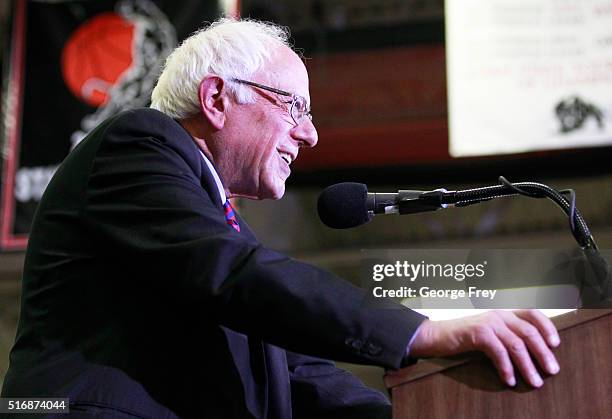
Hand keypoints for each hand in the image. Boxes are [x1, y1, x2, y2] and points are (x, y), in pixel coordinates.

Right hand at [409, 309, 560, 387]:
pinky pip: (499, 351)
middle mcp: (499, 312)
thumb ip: (507, 334)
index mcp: (504, 310)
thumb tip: (533, 353)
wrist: (436, 336)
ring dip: (528, 365)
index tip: (555, 344)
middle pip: (529, 331)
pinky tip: (509, 380)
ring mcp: (488, 321)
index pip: (532, 313)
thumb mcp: (489, 331)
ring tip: (534, 381)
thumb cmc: (464, 337)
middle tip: (552, 370)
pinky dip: (506, 367)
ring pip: (516, 344)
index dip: (547, 327)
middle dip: (543, 352)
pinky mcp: (478, 332)